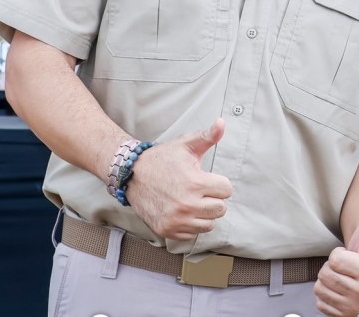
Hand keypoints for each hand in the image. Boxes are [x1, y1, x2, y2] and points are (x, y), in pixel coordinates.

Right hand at [127, 118, 232, 239]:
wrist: (132, 175)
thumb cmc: (162, 159)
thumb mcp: (185, 144)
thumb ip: (208, 135)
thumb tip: (222, 122)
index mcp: (195, 183)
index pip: (227, 190)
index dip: (219, 182)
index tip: (207, 178)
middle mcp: (187, 205)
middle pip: (221, 209)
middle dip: (213, 198)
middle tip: (200, 190)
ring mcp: (176, 220)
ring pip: (209, 225)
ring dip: (204, 214)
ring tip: (192, 200)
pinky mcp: (167, 230)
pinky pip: (192, 234)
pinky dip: (190, 225)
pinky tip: (182, 211)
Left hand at [314, 207, 358, 316]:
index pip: (334, 259)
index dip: (338, 253)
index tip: (350, 256)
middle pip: (325, 274)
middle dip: (331, 267)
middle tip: (344, 267)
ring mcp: (352, 307)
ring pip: (320, 288)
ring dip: (327, 281)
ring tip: (341, 277)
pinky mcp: (342, 315)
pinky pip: (320, 302)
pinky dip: (325, 295)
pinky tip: (337, 290)